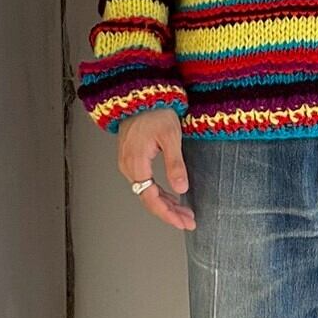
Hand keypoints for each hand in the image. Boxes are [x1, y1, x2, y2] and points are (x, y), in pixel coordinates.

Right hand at [117, 108, 194, 230]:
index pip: (151, 198)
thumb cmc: (156, 111)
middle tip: (189, 221)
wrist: (142, 95)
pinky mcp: (132, 160)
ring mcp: (128, 164)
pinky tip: (173, 197)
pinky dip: (159, 193)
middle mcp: (128, 166)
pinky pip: (145, 184)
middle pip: (148, 199)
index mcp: (136, 162)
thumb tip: (181, 189)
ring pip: (147, 193)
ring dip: (166, 204)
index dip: (167, 214)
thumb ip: (175, 164)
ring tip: (185, 212)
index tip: (183, 222)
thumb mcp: (171, 137)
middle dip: (169, 213)